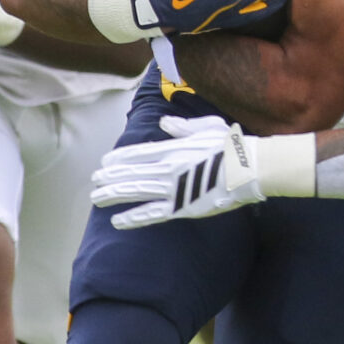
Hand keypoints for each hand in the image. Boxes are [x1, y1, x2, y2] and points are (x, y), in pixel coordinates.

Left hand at [90, 114, 266, 227]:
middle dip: (109, 178)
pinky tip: (118, 221)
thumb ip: (182, 126)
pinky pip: (152, 214)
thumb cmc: (232, 146)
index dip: (118, 159)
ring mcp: (173, 189)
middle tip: (94, 182)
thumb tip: (164, 123)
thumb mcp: (207, 127)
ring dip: (113, 195)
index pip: (137, 153)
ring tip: (96, 199)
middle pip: (131, 172)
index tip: (103, 163)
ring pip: (135, 192)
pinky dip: (133, 218)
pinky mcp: (182, 208)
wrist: (250, 169)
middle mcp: (168, 168)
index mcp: (173, 148)